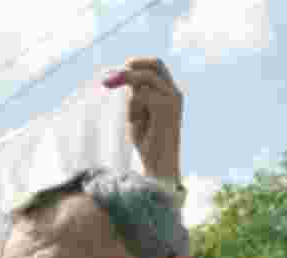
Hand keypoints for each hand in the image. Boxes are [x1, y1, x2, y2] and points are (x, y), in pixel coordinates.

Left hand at [104, 57, 182, 179]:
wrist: (161, 166)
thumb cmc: (149, 144)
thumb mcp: (138, 115)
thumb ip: (134, 97)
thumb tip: (122, 79)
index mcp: (170, 93)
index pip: (156, 66)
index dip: (138, 63)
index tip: (119, 70)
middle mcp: (174, 93)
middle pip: (155, 64)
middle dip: (132, 67)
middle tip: (112, 78)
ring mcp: (173, 98)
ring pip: (145, 79)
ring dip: (131, 96)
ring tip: (133, 120)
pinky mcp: (167, 107)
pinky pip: (143, 94)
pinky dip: (134, 106)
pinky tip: (137, 123)